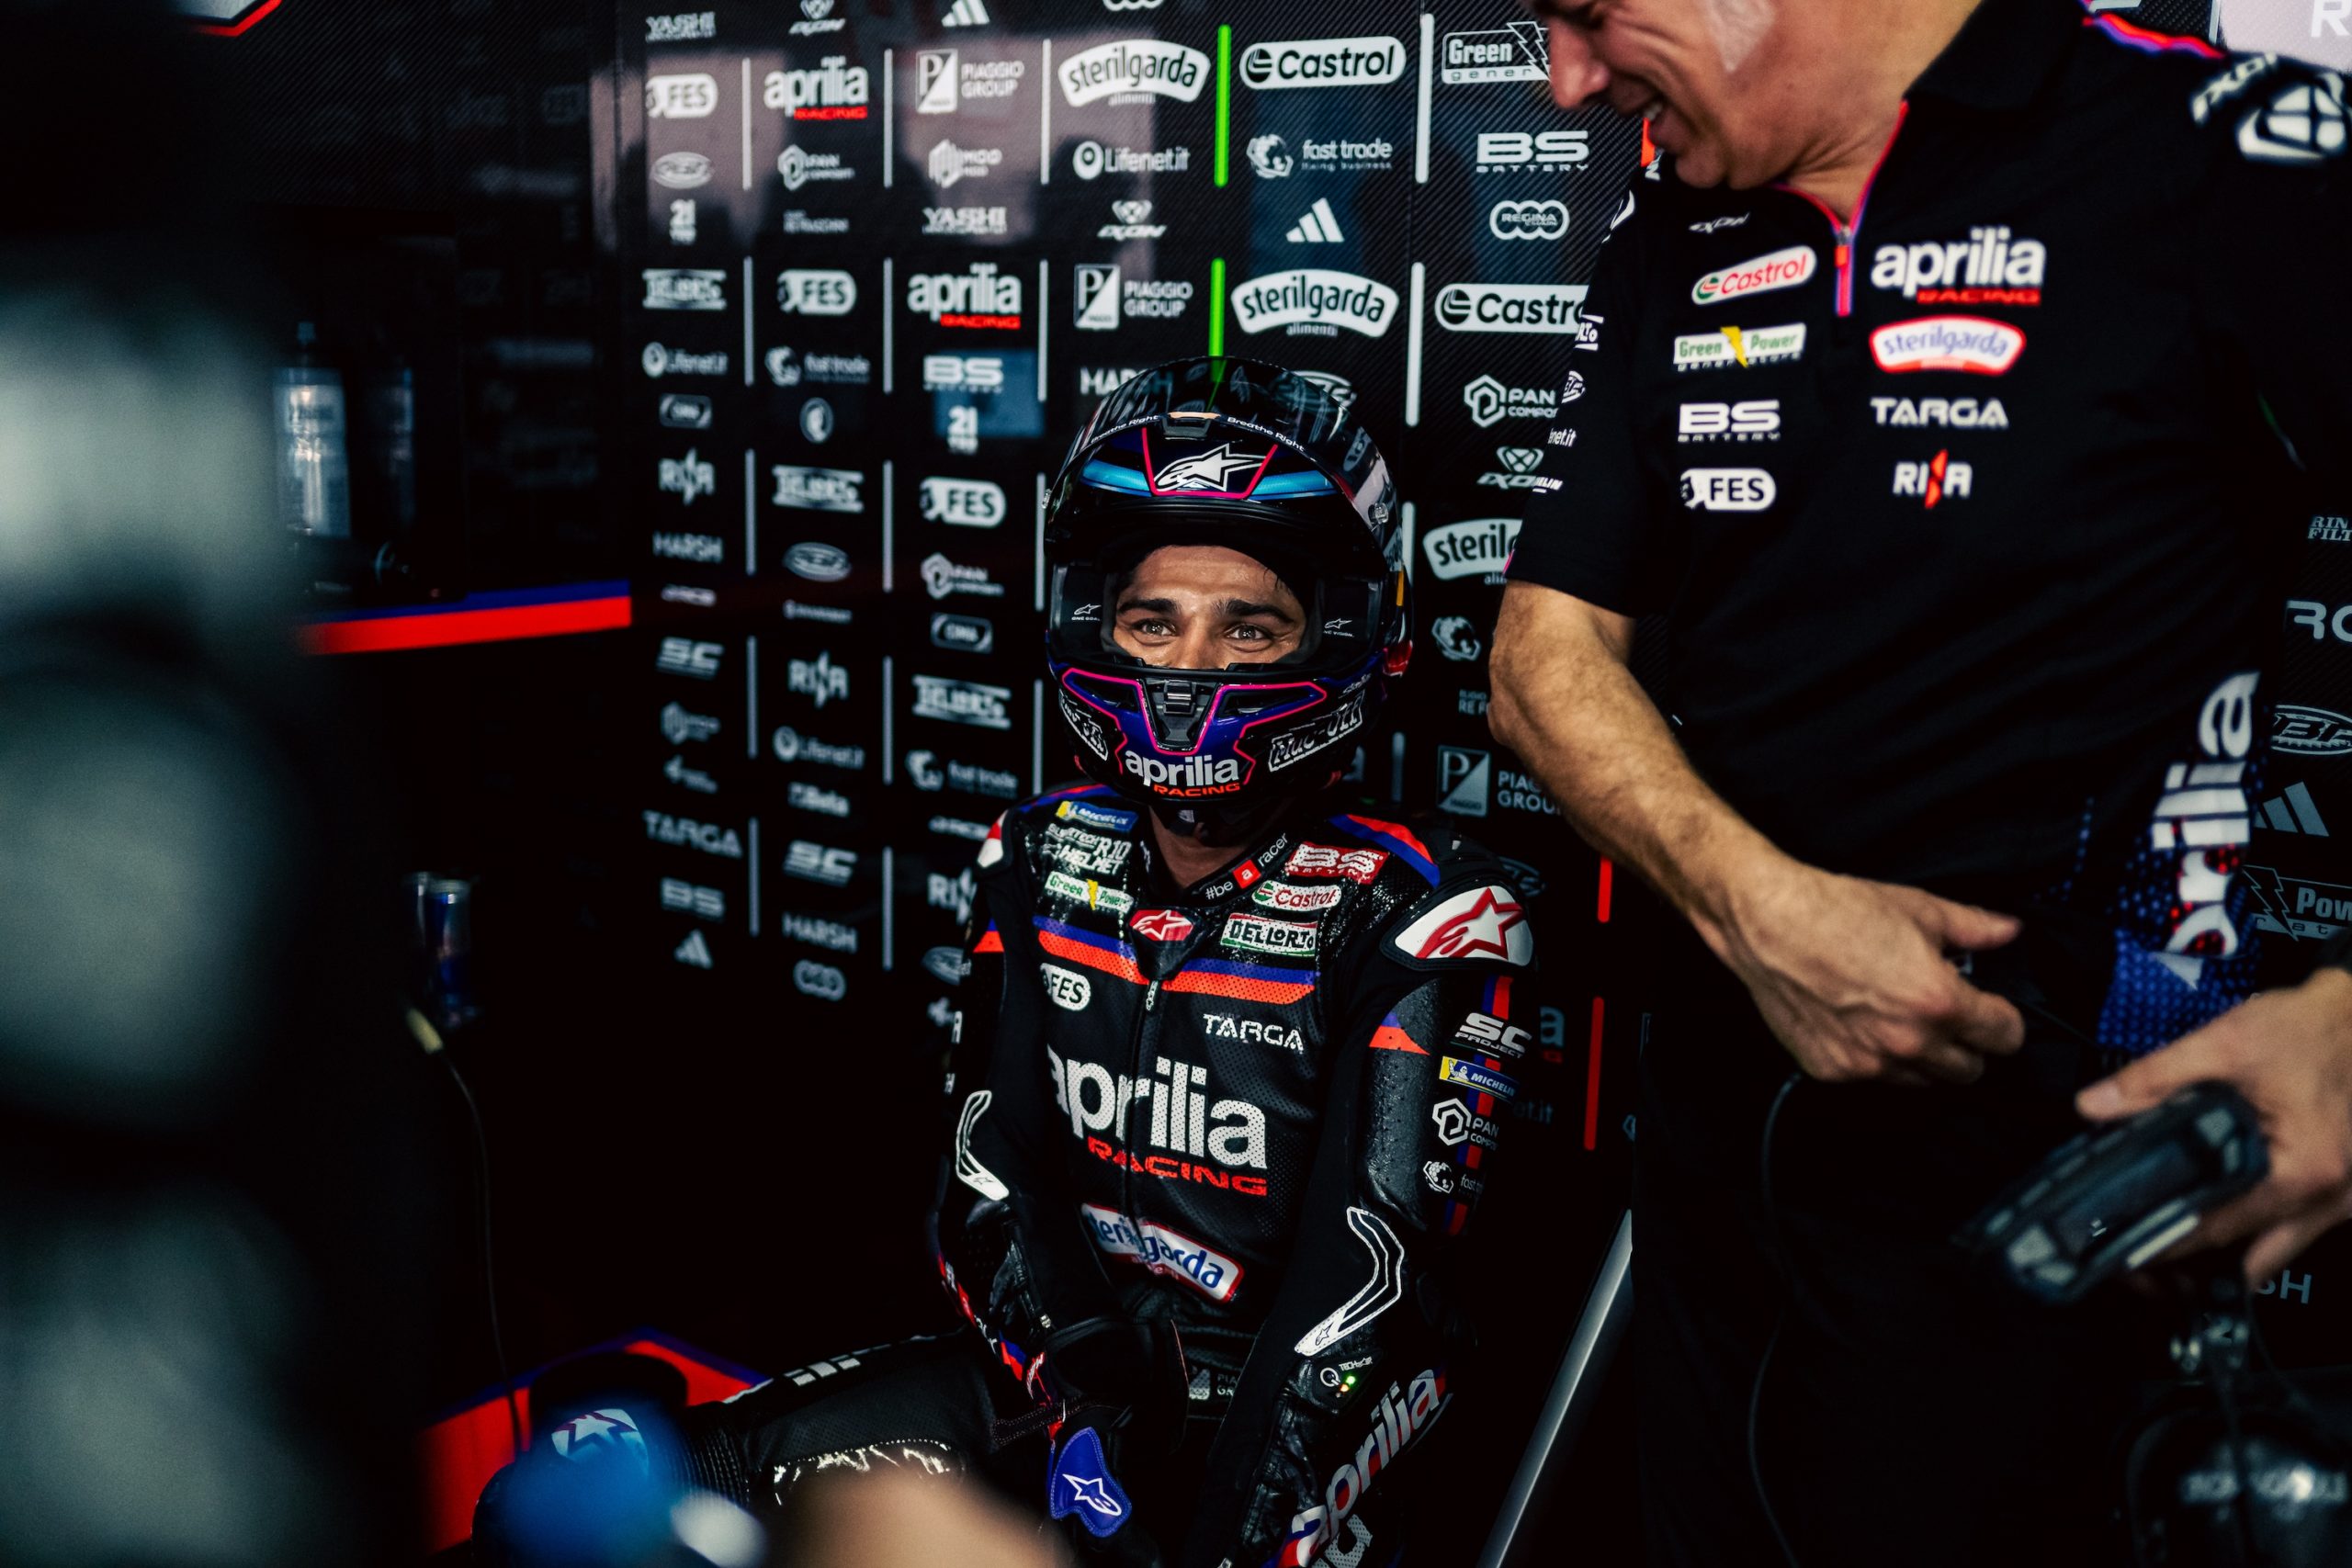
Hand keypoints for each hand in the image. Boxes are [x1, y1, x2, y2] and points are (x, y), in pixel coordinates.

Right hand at [1709, 855, 2025, 1084]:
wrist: (1767, 923)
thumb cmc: (1834, 912)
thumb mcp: (1917, 908)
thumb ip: (1973, 928)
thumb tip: (2007, 931)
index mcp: (1939, 1002)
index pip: (2006, 1037)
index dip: (2004, 1019)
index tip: (1992, 1010)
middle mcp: (1908, 1041)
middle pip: (1971, 1070)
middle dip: (1968, 1043)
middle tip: (1949, 1014)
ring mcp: (1869, 1062)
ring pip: (1926, 1082)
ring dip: (1927, 1058)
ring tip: (1905, 1019)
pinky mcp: (1833, 1070)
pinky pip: (1876, 1079)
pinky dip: (1879, 1059)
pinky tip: (1866, 1025)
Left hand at [2078, 968, 2351, 1280]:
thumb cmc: (2310, 1027)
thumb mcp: (2227, 1042)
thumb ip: (2155, 1077)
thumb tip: (2091, 1106)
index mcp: (2304, 1172)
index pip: (2222, 1229)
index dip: (2166, 1242)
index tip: (2121, 1249)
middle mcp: (2332, 1200)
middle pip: (2251, 1255)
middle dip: (2195, 1263)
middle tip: (2138, 1250)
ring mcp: (2345, 1202)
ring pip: (2276, 1250)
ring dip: (2228, 1252)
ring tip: (2168, 1236)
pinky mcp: (2344, 1192)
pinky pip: (2294, 1229)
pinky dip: (2255, 1230)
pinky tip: (2215, 1211)